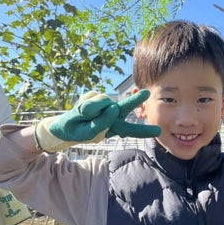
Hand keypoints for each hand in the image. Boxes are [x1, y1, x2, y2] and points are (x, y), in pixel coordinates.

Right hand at [35, 90, 159, 152]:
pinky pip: (92, 99)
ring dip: (93, 109)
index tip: (159, 131)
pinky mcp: (95, 98)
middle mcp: (113, 114)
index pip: (131, 129)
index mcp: (115, 127)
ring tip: (84, 116)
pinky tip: (81, 109)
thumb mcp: (88, 132)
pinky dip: (86, 104)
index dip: (144, 130)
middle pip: (125, 107)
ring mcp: (104, 105)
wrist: (65, 126)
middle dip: (135, 100)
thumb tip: (111, 105)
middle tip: (147, 92)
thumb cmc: (81, 131)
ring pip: (103, 103)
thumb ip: (100, 121)